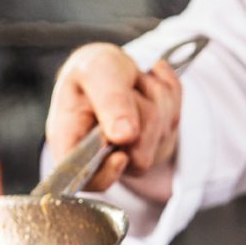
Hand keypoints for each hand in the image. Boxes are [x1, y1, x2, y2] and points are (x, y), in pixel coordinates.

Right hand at [45, 42, 182, 200]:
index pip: (85, 179)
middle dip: (141, 113)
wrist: (111, 64)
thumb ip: (109, 100)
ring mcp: (133, 153)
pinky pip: (176, 120)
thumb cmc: (92, 70)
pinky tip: (148, 84)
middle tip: (126, 88)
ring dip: (156, 98)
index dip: (106, 173)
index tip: (121, 155)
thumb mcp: (94, 70)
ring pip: (161, 136)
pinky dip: (168, 94)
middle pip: (138, 156)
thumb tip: (124, 136)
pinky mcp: (157, 144)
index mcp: (69, 142)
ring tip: (134, 84)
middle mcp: (99, 155)